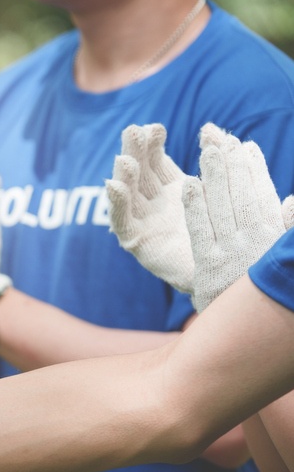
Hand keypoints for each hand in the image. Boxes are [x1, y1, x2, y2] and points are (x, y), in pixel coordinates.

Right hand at [105, 123, 214, 294]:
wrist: (226, 276)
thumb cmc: (226, 235)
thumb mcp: (222, 191)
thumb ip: (217, 163)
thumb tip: (215, 130)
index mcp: (174, 190)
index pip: (157, 162)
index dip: (153, 144)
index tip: (154, 127)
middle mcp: (154, 203)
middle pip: (139, 173)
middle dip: (134, 152)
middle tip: (132, 131)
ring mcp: (143, 222)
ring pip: (127, 193)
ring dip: (123, 175)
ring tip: (124, 160)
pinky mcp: (135, 242)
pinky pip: (122, 221)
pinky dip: (116, 203)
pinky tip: (114, 186)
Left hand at [184, 128, 293, 309]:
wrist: (249, 334)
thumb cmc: (267, 292)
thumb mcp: (280, 260)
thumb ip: (286, 231)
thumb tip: (292, 203)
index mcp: (272, 238)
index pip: (263, 197)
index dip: (255, 170)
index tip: (246, 146)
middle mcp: (254, 243)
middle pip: (241, 196)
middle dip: (232, 166)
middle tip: (220, 137)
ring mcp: (231, 253)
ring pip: (222, 207)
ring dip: (215, 178)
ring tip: (206, 151)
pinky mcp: (208, 266)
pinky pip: (202, 230)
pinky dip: (196, 207)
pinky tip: (188, 184)